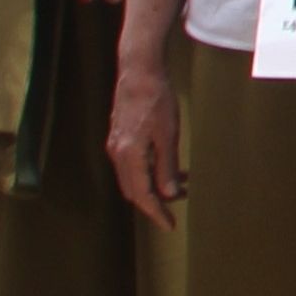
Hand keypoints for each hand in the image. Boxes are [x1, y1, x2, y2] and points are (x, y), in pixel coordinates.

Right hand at [104, 55, 183, 222]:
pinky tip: (169, 167)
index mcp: (128, 155)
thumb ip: (167, 167)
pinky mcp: (119, 136)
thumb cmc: (156, 99)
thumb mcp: (168, 135)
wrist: (139, 70)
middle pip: (133, 191)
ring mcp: (116, 144)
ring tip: (180, 188)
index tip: (169, 225)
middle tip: (175, 210)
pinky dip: (149, 172)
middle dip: (154, 203)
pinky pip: (133, 164)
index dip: (156, 213)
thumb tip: (170, 194)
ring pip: (133, 178)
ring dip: (153, 187)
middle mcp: (117, 153)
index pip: (142, 195)